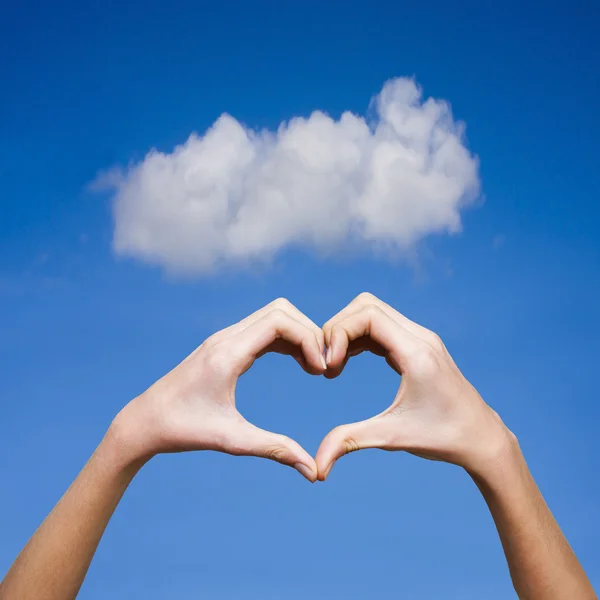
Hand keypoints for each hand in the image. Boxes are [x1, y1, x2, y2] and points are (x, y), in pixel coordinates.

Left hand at [110, 299, 326, 481]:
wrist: (143, 421)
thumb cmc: (183, 430)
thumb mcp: (231, 440)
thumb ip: (275, 449)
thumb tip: (312, 472)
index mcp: (227, 353)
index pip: (279, 321)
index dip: (308, 339)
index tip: (320, 370)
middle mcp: (226, 337)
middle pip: (281, 310)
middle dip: (308, 332)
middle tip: (321, 367)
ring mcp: (223, 338)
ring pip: (272, 315)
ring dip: (298, 334)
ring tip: (313, 367)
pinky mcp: (223, 344)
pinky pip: (262, 328)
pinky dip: (285, 339)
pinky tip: (296, 362)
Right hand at [316, 293, 513, 479]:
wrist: (482, 438)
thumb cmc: (443, 438)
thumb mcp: (392, 438)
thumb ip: (351, 442)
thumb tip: (316, 468)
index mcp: (416, 353)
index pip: (368, 315)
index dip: (339, 333)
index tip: (329, 367)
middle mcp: (420, 337)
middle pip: (366, 305)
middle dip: (338, 328)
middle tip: (327, 364)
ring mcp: (420, 338)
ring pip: (372, 312)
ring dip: (347, 332)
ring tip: (334, 366)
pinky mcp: (418, 345)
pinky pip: (381, 326)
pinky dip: (359, 337)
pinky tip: (347, 361)